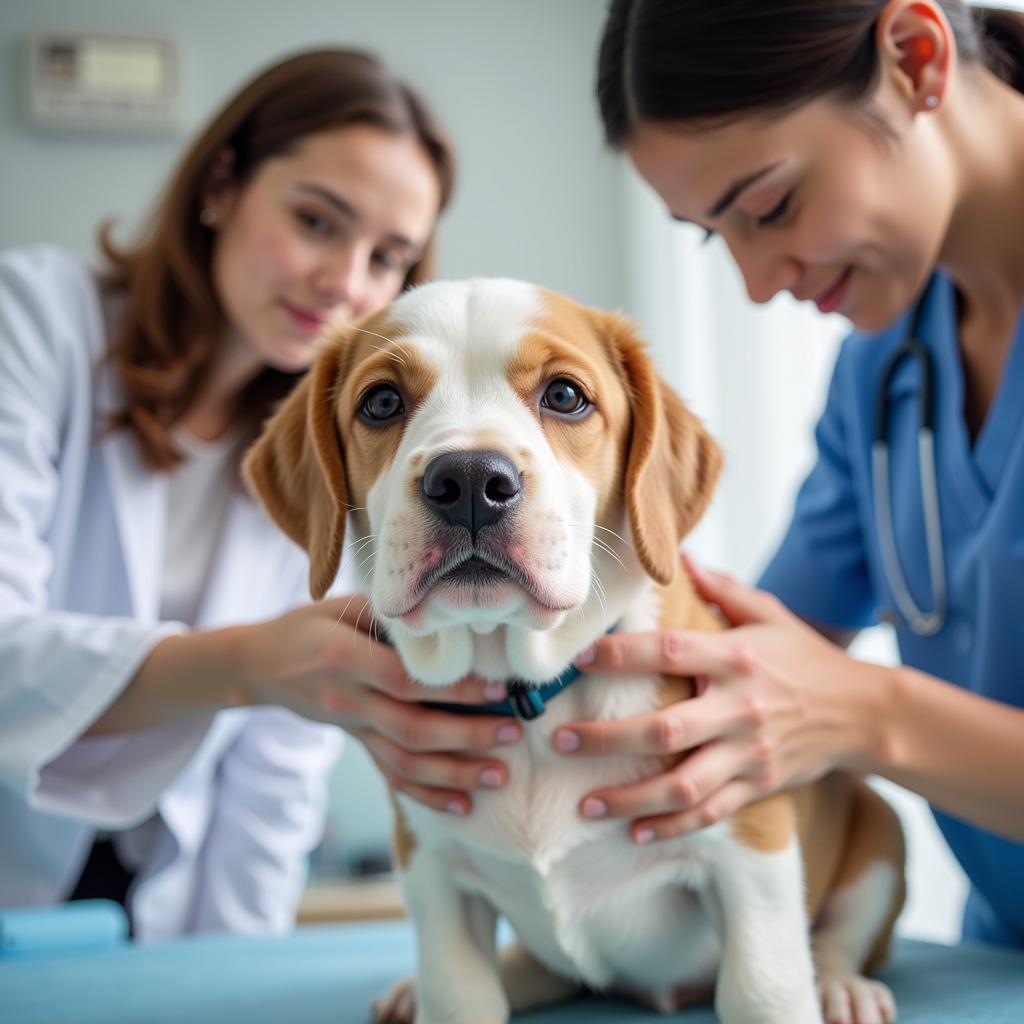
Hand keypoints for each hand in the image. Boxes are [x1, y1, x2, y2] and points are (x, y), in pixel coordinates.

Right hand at [235, 595, 521, 815]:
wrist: (258, 666)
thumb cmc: (308, 624)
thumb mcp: (340, 605)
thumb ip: (389, 614)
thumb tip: (450, 616)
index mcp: (343, 656)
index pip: (405, 680)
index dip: (452, 689)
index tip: (498, 688)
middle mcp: (347, 698)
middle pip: (412, 729)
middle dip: (467, 736)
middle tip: (514, 732)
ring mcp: (351, 727)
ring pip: (405, 762)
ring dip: (455, 774)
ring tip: (499, 776)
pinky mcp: (355, 743)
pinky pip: (391, 776)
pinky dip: (427, 794)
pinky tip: (461, 806)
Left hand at [552, 558, 883, 842]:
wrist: (866, 714)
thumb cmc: (806, 658)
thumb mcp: (770, 614)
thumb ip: (723, 588)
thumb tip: (681, 556)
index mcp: (737, 658)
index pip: (671, 652)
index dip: (623, 654)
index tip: (579, 659)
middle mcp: (740, 707)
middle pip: (666, 729)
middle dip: (607, 739)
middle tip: (559, 741)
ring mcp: (750, 753)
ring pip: (683, 785)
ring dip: (630, 798)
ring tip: (586, 804)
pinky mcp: (759, 786)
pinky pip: (710, 813)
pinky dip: (672, 827)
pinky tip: (634, 834)